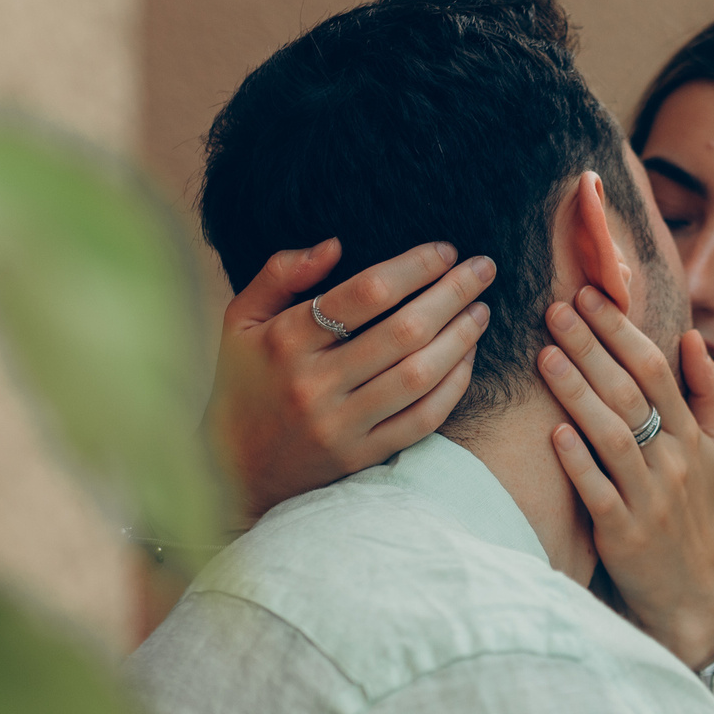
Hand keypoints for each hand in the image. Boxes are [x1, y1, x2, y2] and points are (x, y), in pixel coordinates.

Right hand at [206, 239, 493, 522]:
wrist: (231, 468)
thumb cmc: (244, 380)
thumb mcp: (241, 319)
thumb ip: (280, 272)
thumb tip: (335, 244)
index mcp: (286, 341)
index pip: (365, 293)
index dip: (414, 267)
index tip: (445, 250)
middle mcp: (315, 384)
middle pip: (404, 332)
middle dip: (453, 293)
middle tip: (483, 268)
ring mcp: (341, 425)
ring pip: (420, 375)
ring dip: (461, 338)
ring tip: (481, 310)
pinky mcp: (361, 456)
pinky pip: (422, 419)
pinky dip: (453, 385)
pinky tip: (467, 357)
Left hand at [536, 284, 713, 666]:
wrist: (694, 594)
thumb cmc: (694, 514)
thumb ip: (707, 392)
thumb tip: (691, 336)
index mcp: (693, 435)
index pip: (656, 369)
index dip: (622, 330)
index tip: (589, 295)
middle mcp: (675, 460)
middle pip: (631, 392)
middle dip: (592, 347)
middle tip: (556, 309)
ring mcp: (651, 497)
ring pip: (614, 435)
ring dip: (579, 392)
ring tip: (545, 356)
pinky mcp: (626, 534)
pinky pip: (600, 491)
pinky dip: (579, 462)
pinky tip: (555, 433)